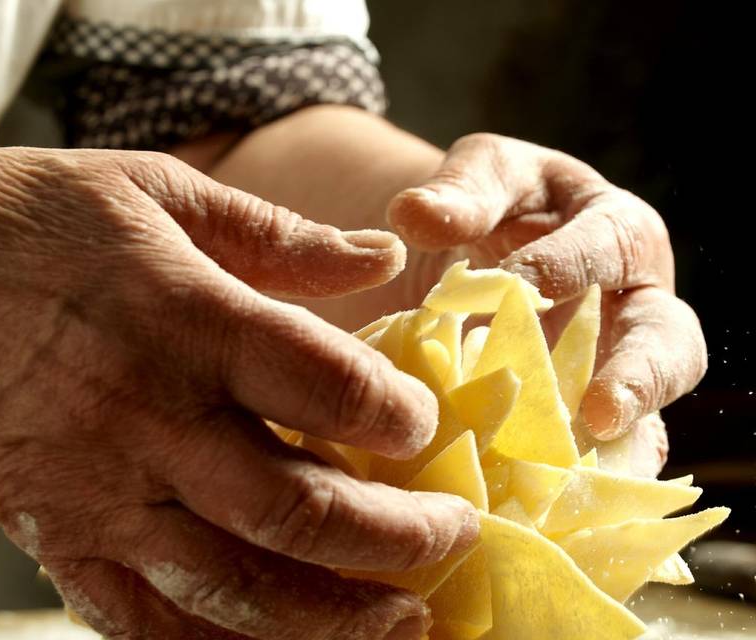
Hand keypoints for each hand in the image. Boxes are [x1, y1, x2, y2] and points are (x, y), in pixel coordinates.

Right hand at [0, 140, 479, 638]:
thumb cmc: (32, 221)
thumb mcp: (158, 189)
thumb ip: (280, 233)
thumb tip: (385, 257)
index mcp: (180, 316)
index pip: (324, 387)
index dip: (398, 416)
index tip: (427, 428)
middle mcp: (143, 415)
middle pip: (296, 509)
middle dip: (397, 539)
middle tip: (453, 537)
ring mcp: (95, 490)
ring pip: (234, 589)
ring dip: (333, 619)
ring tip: (404, 619)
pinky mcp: (53, 536)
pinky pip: (144, 621)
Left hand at [387, 133, 705, 472]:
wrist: (471, 251)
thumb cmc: (487, 204)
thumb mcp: (481, 177)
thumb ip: (460, 191)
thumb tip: (411, 216)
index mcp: (616, 233)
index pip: (607, 247)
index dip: (566, 268)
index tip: (516, 289)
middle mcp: (632, 308)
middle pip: (668, 344)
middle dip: (641, 377)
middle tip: (603, 411)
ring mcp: (612, 371)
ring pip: (644, 419)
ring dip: (613, 453)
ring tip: (575, 484)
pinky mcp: (583, 421)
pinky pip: (594, 460)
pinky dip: (571, 486)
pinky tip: (534, 511)